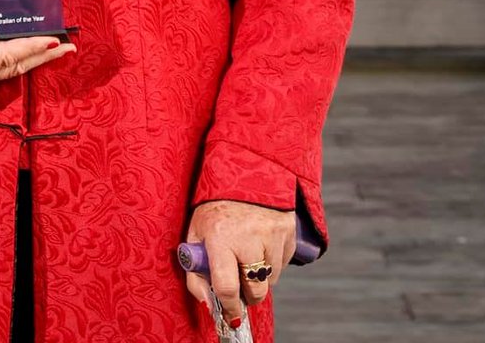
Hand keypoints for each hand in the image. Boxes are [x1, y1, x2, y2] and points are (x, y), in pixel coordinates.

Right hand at [0, 0, 74, 98]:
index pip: (6, 57)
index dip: (34, 48)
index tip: (58, 40)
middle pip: (11, 70)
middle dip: (41, 58)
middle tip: (69, 48)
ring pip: (3, 74)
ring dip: (29, 62)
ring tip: (54, 51)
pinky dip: (12, 64)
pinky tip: (23, 55)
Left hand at [184, 200, 296, 326]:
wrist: (245, 172)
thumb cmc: (215, 205)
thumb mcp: (196, 232)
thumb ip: (195, 271)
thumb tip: (208, 303)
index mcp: (220, 236)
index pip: (227, 286)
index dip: (228, 306)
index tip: (229, 313)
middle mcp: (248, 236)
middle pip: (255, 290)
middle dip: (247, 294)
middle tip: (239, 283)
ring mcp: (272, 234)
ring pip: (271, 280)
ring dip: (260, 276)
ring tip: (248, 253)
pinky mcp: (288, 231)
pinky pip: (283, 264)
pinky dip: (273, 262)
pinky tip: (261, 243)